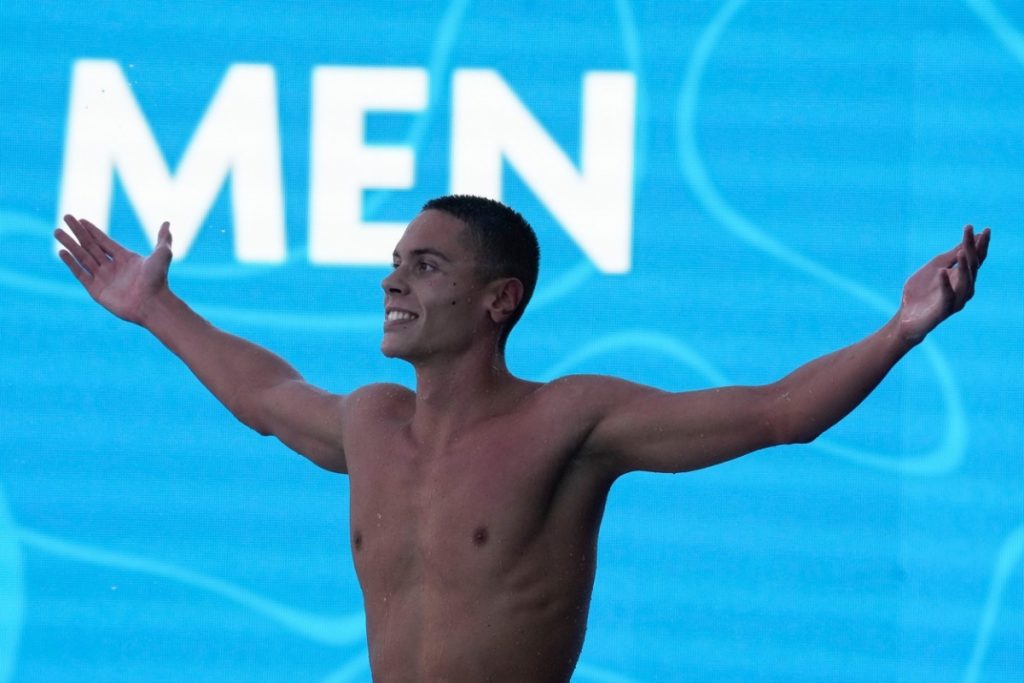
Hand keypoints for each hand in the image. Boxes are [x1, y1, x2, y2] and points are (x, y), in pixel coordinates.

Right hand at [55, 215, 173, 324]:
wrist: (153, 304)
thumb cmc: (159, 280)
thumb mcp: (163, 255)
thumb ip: (162, 239)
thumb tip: (167, 223)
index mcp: (125, 258)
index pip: (104, 241)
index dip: (92, 230)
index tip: (80, 219)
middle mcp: (113, 267)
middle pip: (91, 246)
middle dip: (77, 232)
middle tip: (66, 218)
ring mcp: (104, 278)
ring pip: (83, 257)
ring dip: (70, 244)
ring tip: (57, 231)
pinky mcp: (97, 291)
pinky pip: (81, 274)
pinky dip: (71, 263)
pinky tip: (62, 251)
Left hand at [897, 225, 990, 344]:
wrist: (906, 317)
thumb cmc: (921, 292)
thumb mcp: (935, 268)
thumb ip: (950, 257)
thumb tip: (967, 241)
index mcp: (962, 277)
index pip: (975, 258)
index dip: (979, 244)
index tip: (983, 228)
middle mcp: (964, 288)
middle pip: (972, 266)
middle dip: (972, 248)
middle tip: (971, 231)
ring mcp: (956, 300)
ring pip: (965, 282)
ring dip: (965, 266)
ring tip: (962, 252)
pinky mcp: (943, 310)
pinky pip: (948, 296)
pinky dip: (945, 284)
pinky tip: (942, 272)